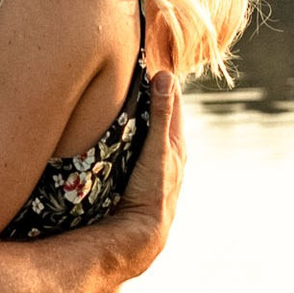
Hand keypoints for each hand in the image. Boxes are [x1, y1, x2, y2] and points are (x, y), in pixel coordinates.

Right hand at [108, 69, 185, 279]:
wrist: (140, 234)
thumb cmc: (152, 190)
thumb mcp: (157, 148)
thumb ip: (160, 113)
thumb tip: (165, 74)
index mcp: (176, 142)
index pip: (172, 99)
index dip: (161, 79)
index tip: (145, 59)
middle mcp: (170, 153)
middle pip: (162, 114)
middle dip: (151, 94)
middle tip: (132, 72)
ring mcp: (155, 166)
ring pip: (149, 132)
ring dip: (139, 116)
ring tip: (122, 96)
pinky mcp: (141, 177)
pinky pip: (137, 148)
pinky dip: (132, 136)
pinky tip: (117, 135)